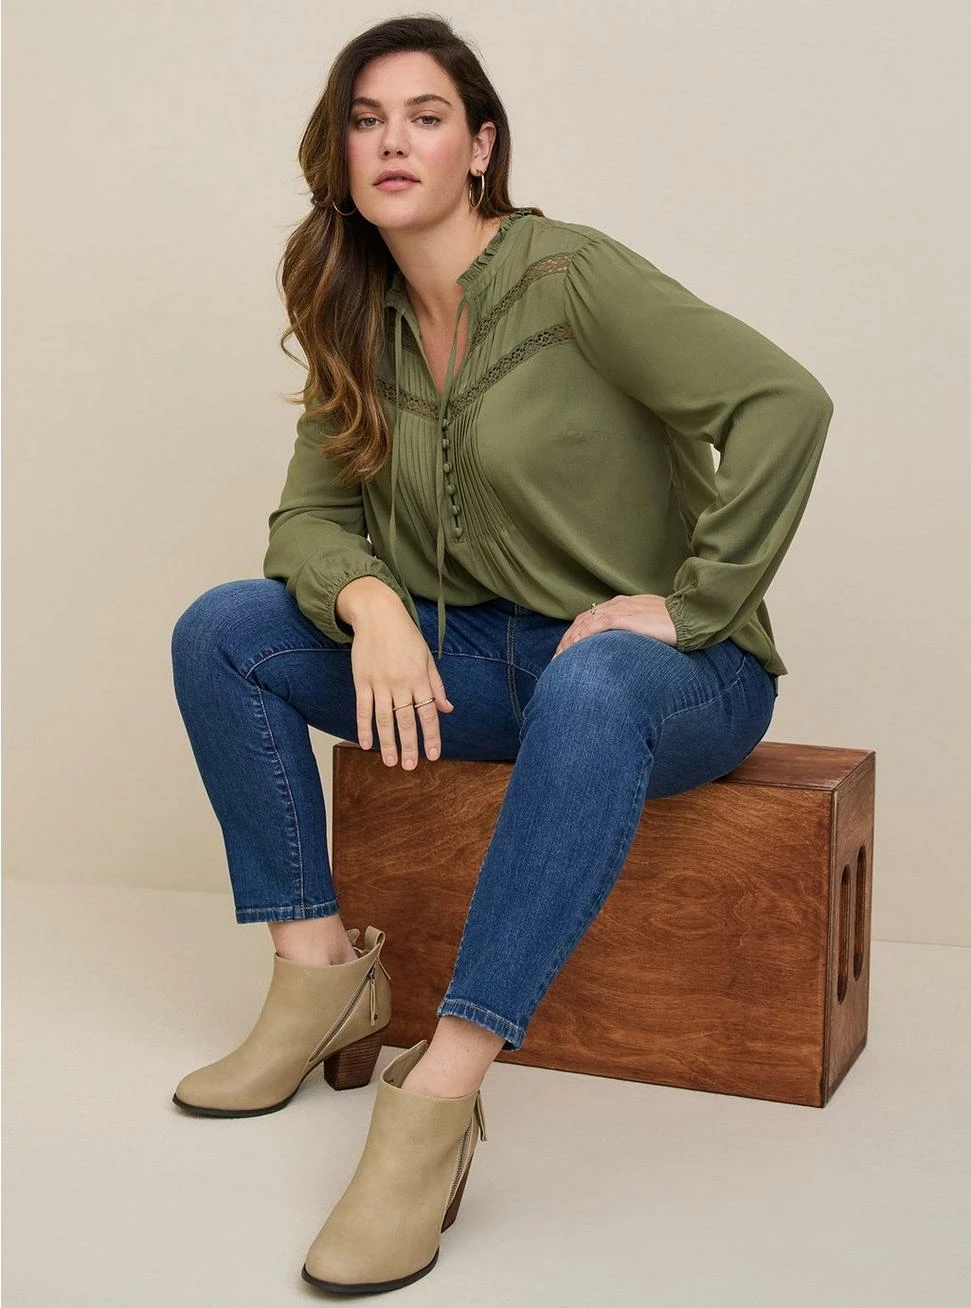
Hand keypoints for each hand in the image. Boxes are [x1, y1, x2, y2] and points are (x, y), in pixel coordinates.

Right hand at [339, 585, 452, 768]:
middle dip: (409, 745)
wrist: (378, 614)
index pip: (428, 713)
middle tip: (411, 766)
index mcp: (420, 678)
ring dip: (387, 743)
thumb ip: (436, 685)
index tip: (433, 755)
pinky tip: (366, 744)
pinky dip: (363, 727)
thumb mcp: (426, 657)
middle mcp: (401, 683)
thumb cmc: (405, 635)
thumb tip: (447, 708)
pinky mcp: (362, 680)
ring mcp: (380, 683)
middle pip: (406, 720)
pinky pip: (363, 708)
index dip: (431, 736)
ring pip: (384, 719)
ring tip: (390, 762)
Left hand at [552, 594, 677, 656]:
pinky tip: (574, 650)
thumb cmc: (674, 623)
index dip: (575, 634)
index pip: (590, 618)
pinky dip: (581, 637)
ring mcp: (619, 610)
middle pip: (582, 620)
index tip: (567, 652)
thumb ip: (635, 630)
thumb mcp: (650, 624)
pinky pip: (594, 626)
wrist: (688, 617)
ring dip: (569, 642)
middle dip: (567, 641)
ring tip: (560, 659)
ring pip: (584, 623)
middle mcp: (617, 605)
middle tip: (557, 659)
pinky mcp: (623, 617)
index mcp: (622, 605)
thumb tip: (627, 647)